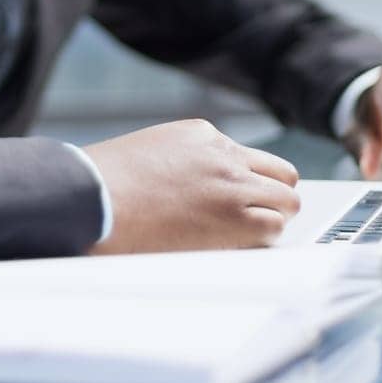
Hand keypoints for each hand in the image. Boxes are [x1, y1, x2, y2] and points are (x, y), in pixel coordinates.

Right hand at [81, 119, 300, 254]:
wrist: (94, 197)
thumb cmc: (103, 184)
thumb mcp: (147, 154)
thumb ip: (179, 165)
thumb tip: (186, 190)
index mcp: (200, 134)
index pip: (244, 155)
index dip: (241, 182)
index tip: (233, 199)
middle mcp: (223, 153)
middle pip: (279, 172)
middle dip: (272, 195)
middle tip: (257, 217)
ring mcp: (233, 184)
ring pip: (287, 198)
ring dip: (275, 217)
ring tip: (254, 236)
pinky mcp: (234, 217)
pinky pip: (273, 227)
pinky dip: (265, 239)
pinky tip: (244, 248)